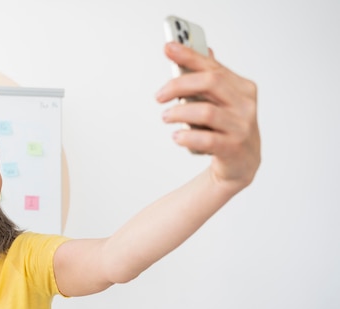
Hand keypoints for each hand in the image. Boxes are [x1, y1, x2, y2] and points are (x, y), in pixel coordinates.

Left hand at [156, 41, 260, 191]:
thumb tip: (203, 51)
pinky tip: (176, 137)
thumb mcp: (221, 101)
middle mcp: (245, 105)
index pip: (212, 67)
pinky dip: (186, 137)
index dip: (189, 56)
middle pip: (210, 83)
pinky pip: (206, 140)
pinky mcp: (233, 149)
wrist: (242, 164)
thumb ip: (212, 78)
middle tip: (159, 96)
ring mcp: (241, 127)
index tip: (168, 48)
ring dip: (179, 113)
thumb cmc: (227, 128)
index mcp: (242, 88)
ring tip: (166, 117)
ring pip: (206, 112)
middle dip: (178, 85)